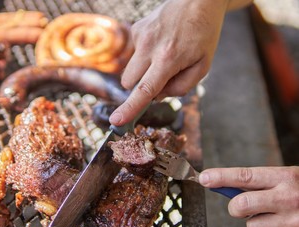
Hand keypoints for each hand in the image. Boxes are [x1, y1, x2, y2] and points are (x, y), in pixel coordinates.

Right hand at [109, 0, 229, 125]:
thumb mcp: (203, 66)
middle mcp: (149, 47)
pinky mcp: (136, 29)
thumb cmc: (203, 34)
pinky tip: (160, 43)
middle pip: (129, 83)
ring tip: (164, 55)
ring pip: (129, 70)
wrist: (198, 0)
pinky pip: (134, 54)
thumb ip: (181, 87)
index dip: (129, 108)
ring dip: (143, 72)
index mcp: (168, 59)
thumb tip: (157, 96)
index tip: (116, 121)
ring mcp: (140, 36)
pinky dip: (145, 56)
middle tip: (161, 78)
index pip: (145, 90)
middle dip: (139, 88)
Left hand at [199, 166, 298, 226]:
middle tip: (242, 206)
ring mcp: (293, 222)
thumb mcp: (291, 178)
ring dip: (259, 222)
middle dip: (236, 207)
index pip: (245, 176)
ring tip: (279, 215)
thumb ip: (262, 183)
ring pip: (252, 226)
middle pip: (241, 205)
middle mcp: (289, 199)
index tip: (204, 178)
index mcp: (286, 178)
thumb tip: (227, 188)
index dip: (221, 177)